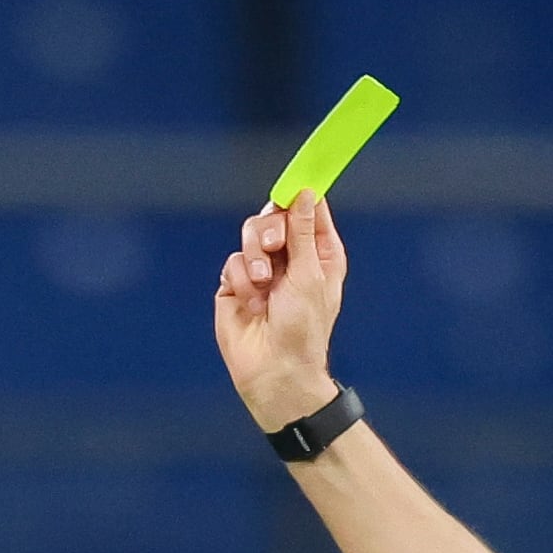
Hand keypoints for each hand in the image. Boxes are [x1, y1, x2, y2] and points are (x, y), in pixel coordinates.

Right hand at [215, 188, 344, 432]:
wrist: (275, 369)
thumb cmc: (304, 328)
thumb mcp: (310, 274)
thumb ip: (303, 231)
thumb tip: (304, 192)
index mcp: (319, 254)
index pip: (309, 211)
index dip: (302, 195)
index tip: (294, 183)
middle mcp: (292, 258)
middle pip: (274, 216)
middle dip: (270, 229)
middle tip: (274, 246)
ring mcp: (262, 270)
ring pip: (250, 235)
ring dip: (255, 258)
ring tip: (263, 285)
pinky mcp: (236, 284)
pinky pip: (233, 262)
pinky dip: (242, 280)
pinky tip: (252, 303)